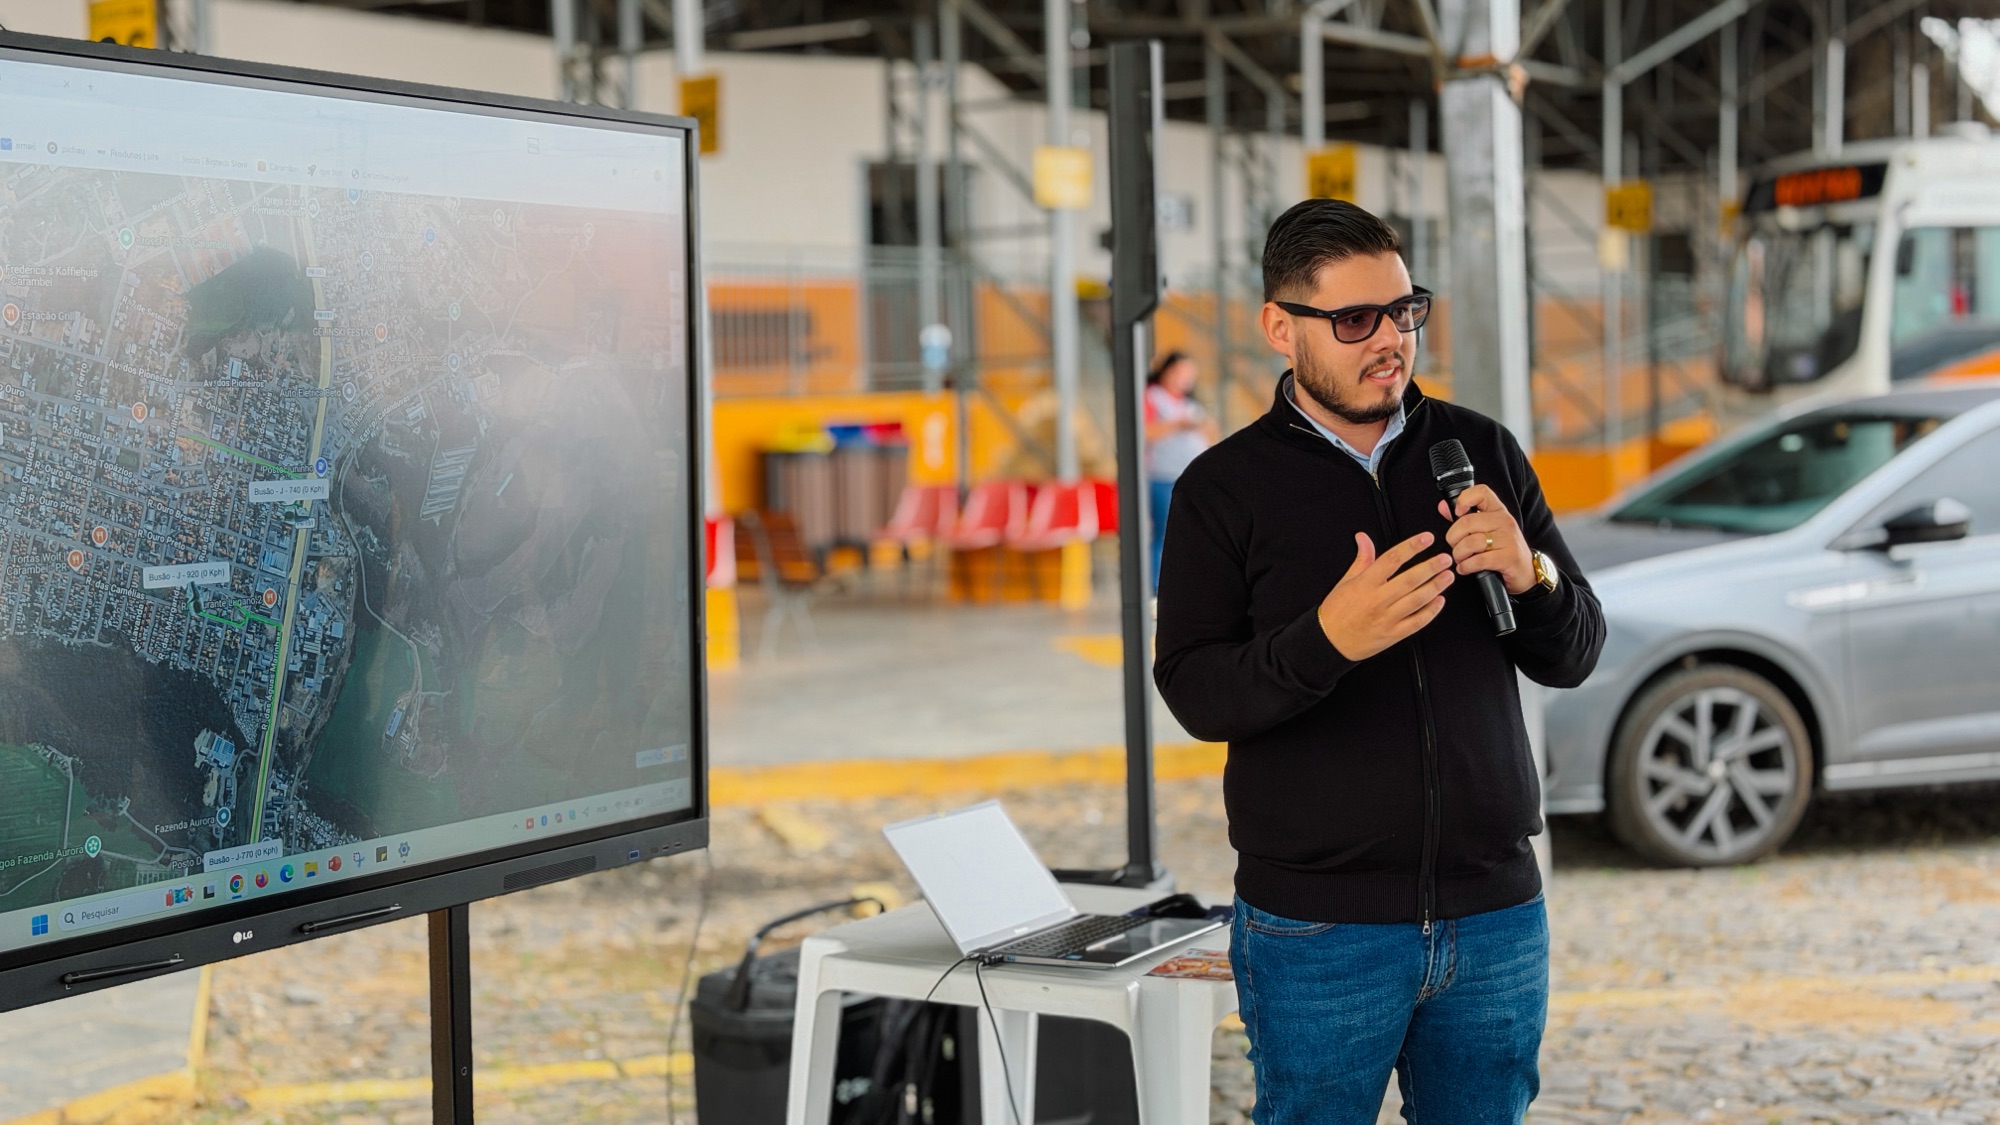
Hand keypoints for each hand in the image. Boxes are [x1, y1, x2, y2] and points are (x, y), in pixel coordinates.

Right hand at [1317, 531, 1453, 661]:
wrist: (1330, 642)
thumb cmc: (1336, 612)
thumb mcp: (1345, 581)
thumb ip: (1361, 559)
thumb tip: (1364, 538)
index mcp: (1365, 584)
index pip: (1392, 559)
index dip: (1411, 546)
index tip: (1426, 538)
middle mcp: (1377, 600)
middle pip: (1409, 579)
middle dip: (1431, 567)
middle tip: (1445, 558)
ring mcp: (1386, 618)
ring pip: (1416, 600)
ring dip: (1435, 587)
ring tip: (1448, 576)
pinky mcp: (1393, 634)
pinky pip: (1416, 622)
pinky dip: (1430, 611)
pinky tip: (1439, 601)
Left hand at [1436, 485, 1534, 594]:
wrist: (1525, 571)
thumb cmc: (1502, 549)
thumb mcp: (1486, 530)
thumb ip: (1464, 518)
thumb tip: (1443, 506)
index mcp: (1498, 511)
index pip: (1482, 492)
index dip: (1464, 499)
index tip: (1457, 512)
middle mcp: (1505, 521)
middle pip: (1467, 522)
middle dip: (1453, 538)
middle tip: (1455, 546)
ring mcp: (1508, 539)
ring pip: (1471, 542)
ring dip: (1459, 554)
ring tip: (1460, 559)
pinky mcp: (1509, 557)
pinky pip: (1478, 560)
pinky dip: (1466, 566)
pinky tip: (1465, 568)